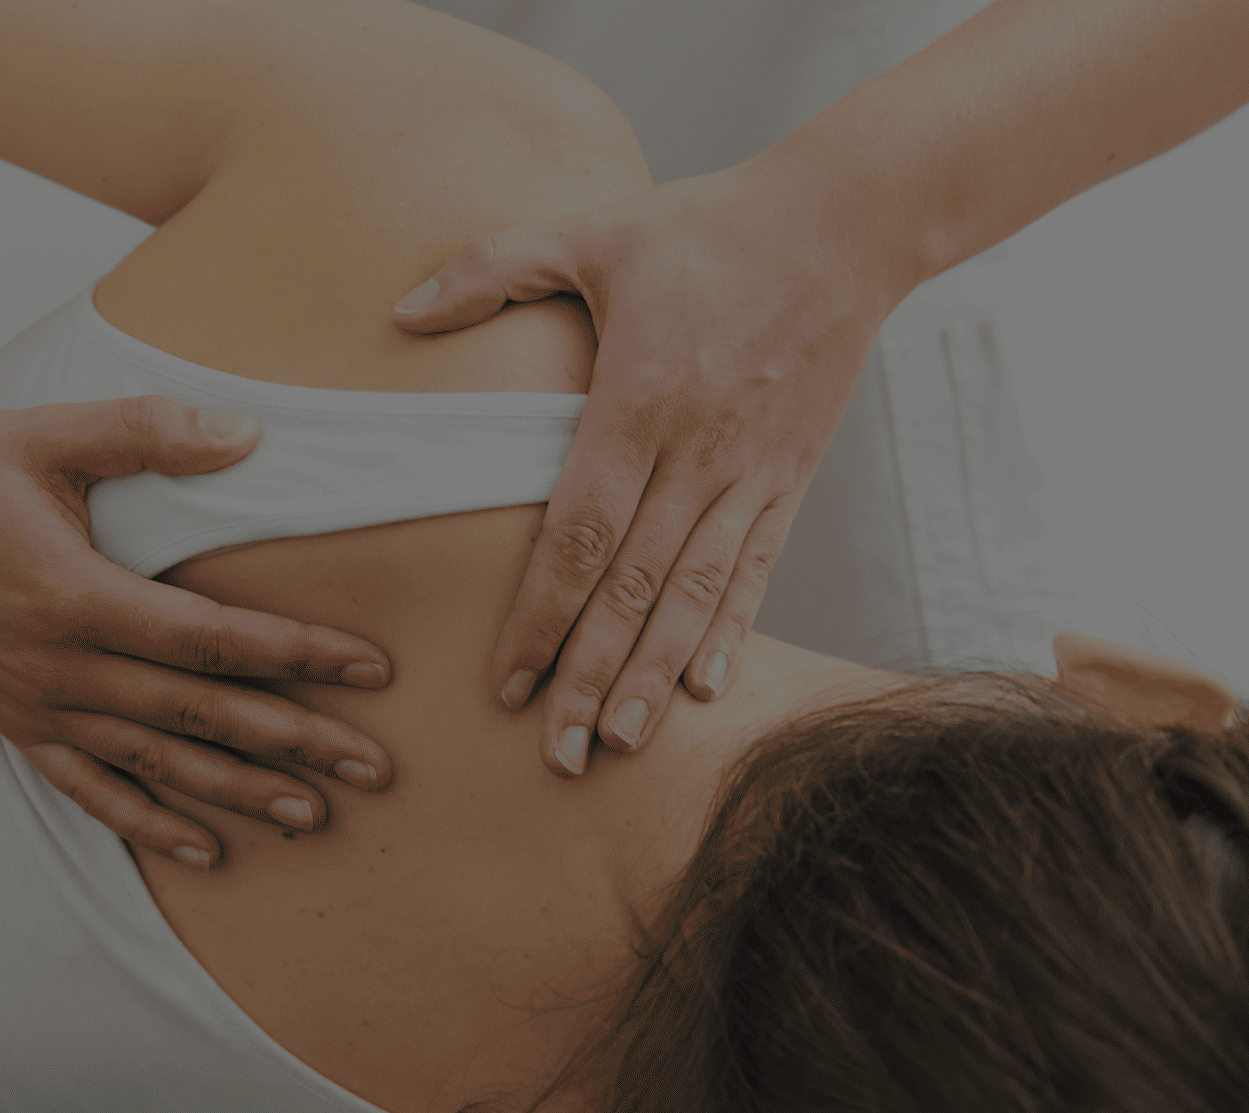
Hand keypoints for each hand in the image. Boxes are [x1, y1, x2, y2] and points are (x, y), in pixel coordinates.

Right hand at [0, 396, 397, 866]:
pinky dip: (147, 824)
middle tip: (375, 766)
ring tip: (313, 815)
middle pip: (197, 715)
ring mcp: (33, 705)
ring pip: (153, 764)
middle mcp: (56, 666)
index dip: (294, 654)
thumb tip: (248, 437)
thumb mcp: (49, 433)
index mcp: (73, 596)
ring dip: (237, 792)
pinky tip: (206, 849)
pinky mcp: (14, 723)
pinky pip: (89, 789)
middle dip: (293, 741)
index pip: (209, 640)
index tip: (368, 670)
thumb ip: (147, 433)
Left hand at [390, 166, 909, 774]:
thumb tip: (402, 313)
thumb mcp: (591, 230)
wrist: (845, 223)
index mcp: (638, 404)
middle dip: (592, 676)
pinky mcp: (790, 479)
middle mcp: (698, 454)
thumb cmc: (706, 227)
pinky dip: (729, 633)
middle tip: (558, 753)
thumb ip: (492, 269)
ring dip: (654, 674)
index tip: (508, 681)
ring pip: (697, 595)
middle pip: (635, 588)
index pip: (581, 534)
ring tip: (620, 743)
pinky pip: (756, 570)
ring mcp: (751, 473)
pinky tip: (702, 690)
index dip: (542, 616)